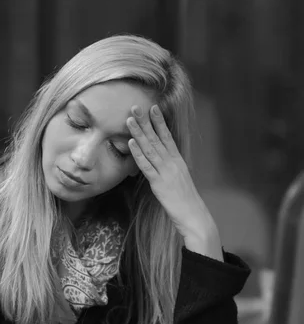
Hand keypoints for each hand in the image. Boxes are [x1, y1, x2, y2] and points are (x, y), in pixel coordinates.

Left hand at [127, 104, 222, 259]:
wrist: (194, 217)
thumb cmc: (186, 203)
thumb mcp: (179, 182)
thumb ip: (170, 170)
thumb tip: (160, 163)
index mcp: (178, 161)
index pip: (167, 137)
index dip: (159, 122)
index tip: (153, 107)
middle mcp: (173, 163)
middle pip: (157, 139)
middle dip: (145, 122)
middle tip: (135, 106)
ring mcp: (166, 172)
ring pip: (150, 149)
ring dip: (139, 133)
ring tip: (129, 119)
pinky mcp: (159, 183)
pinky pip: (147, 166)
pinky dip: (138, 154)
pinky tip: (131, 143)